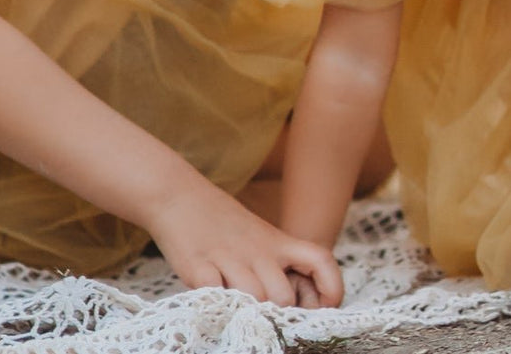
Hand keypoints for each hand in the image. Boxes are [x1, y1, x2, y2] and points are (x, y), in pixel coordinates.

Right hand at [147, 170, 342, 307]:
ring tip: (236, 307)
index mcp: (276, 242)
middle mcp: (257, 249)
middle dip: (276, 313)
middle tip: (263, 315)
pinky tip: (212, 297)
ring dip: (247, 311)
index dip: (331, 287)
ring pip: (254, 299)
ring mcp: (227, 257)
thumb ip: (276, 266)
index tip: (324, 306)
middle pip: (283, 296)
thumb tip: (292, 304)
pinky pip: (215, 295)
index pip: (320, 260)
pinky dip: (216, 303)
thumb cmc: (221, 223)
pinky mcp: (197, 265)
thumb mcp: (258, 237)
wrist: (178, 194)